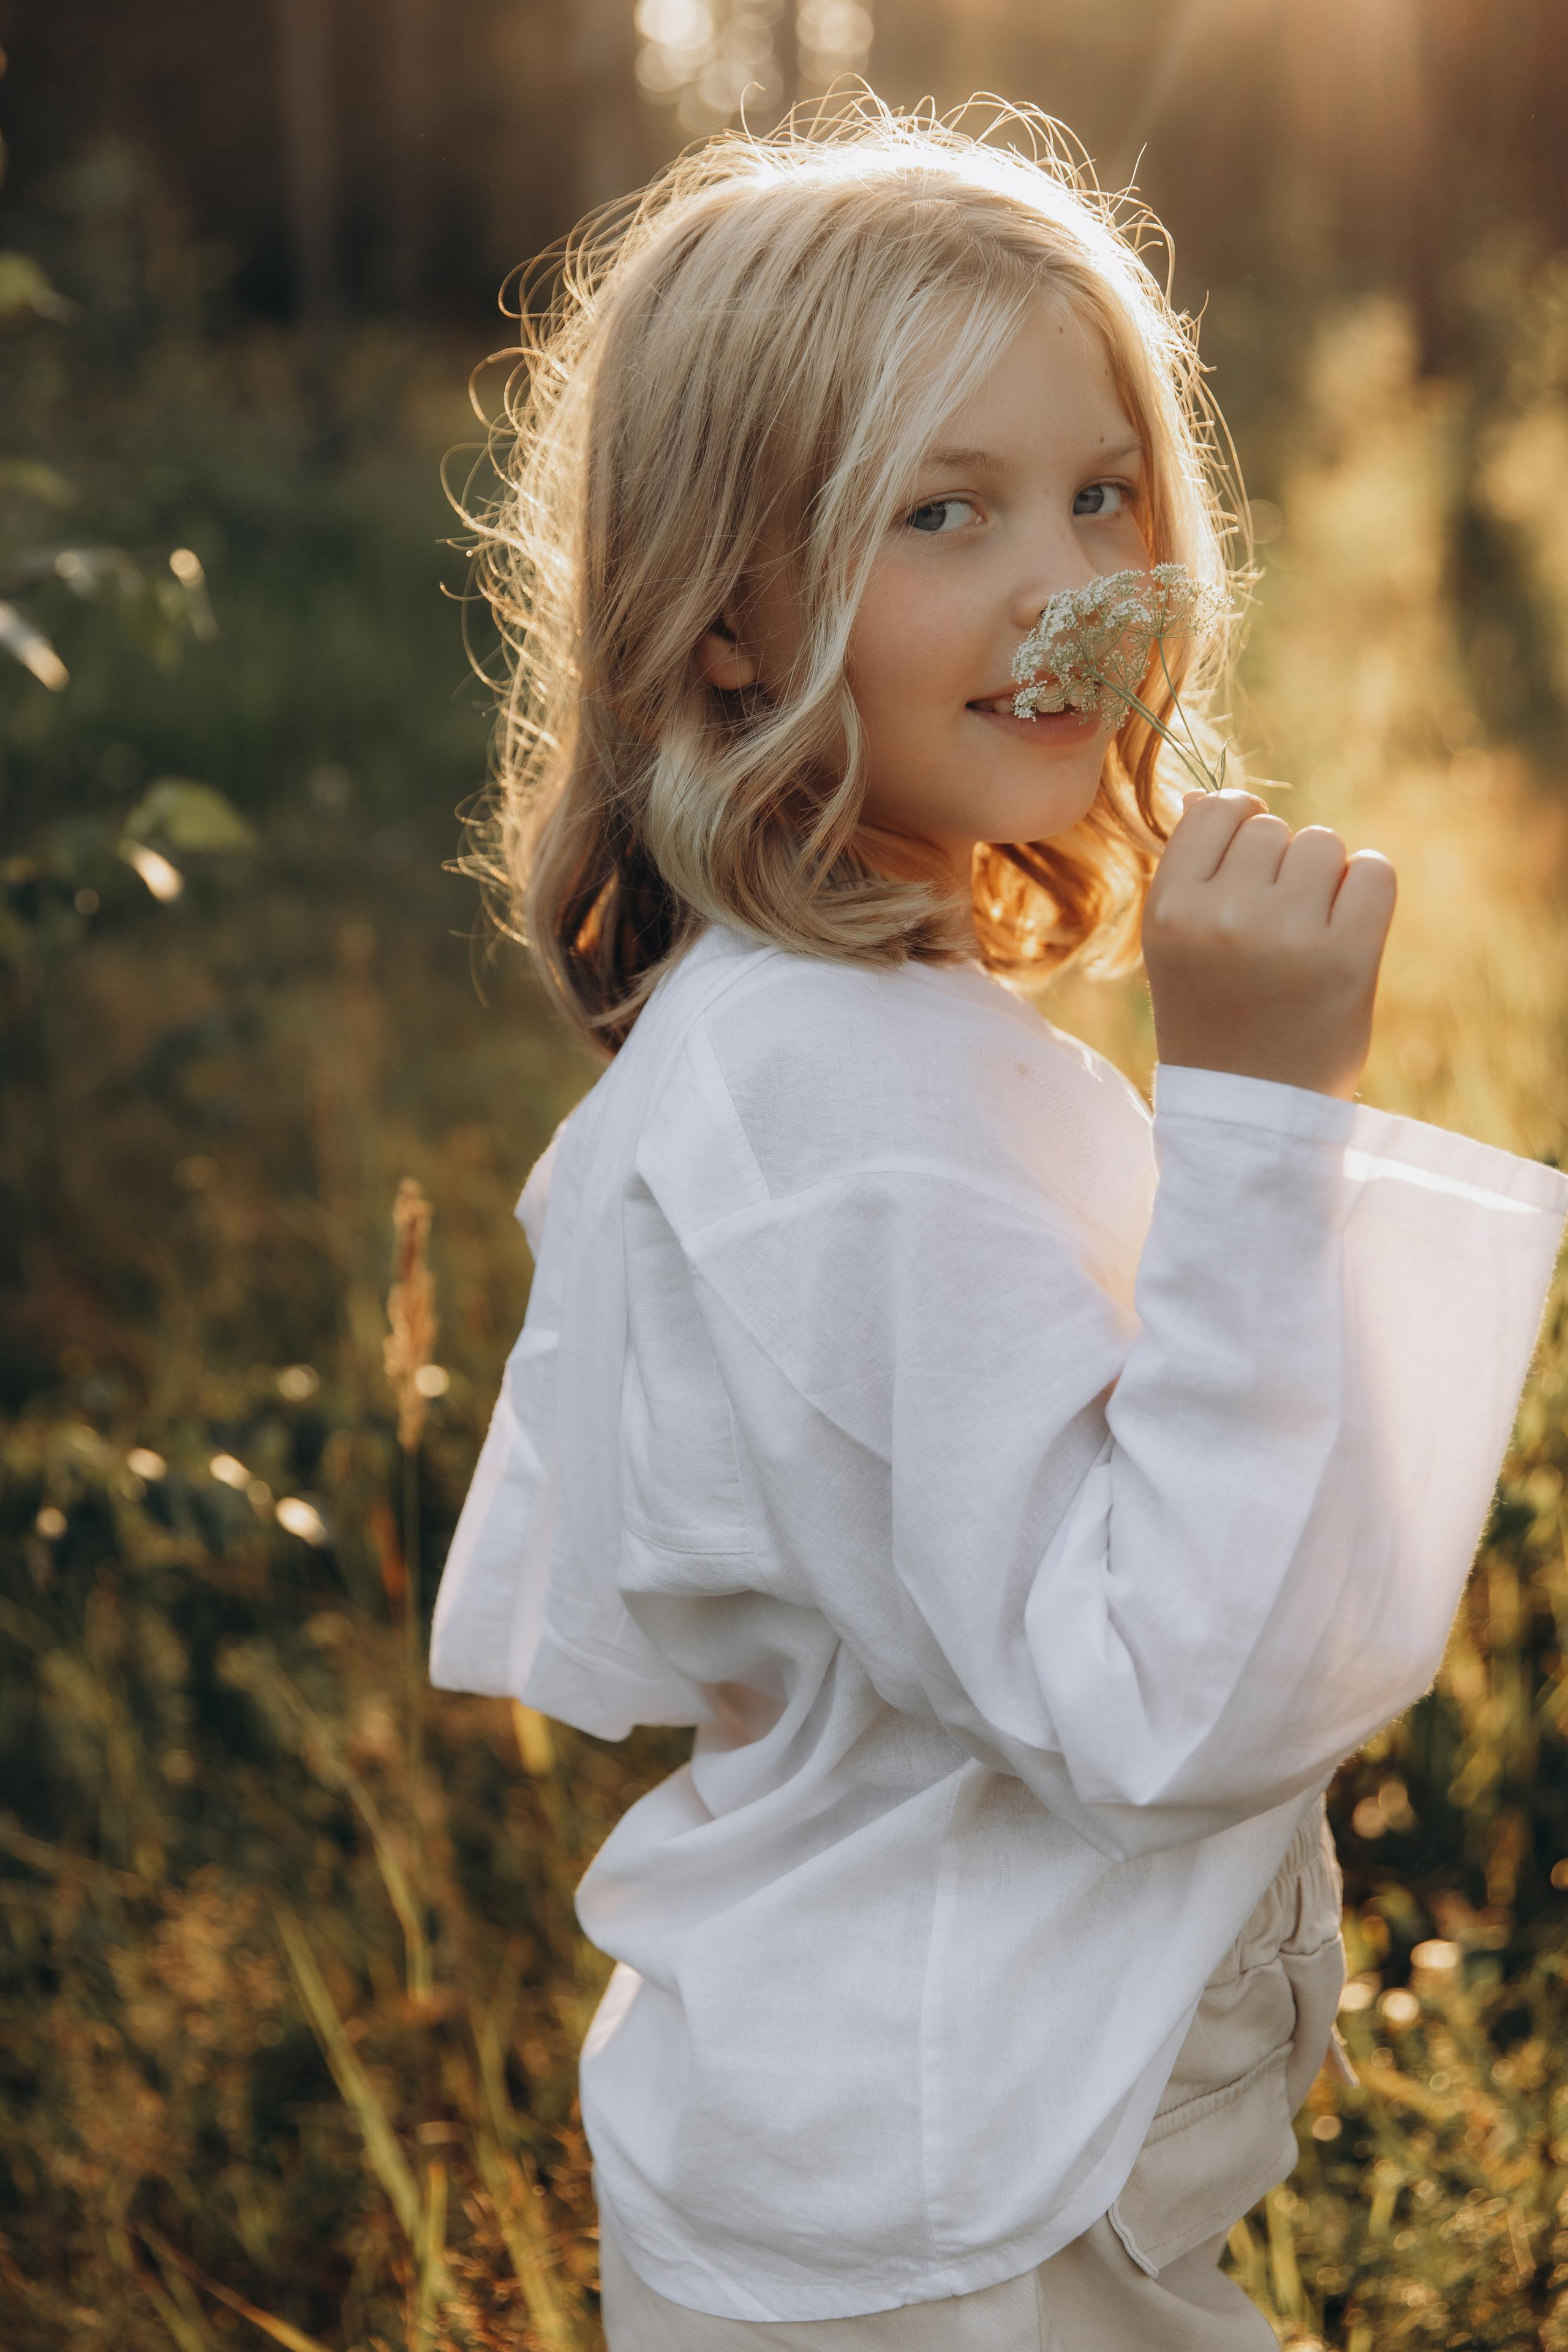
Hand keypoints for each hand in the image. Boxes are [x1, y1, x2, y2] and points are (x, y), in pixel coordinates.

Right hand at [1142, 789, 1396, 1100]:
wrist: (1249, 1109)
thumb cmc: (1214, 1016)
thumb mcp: (1178, 944)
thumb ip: (1192, 871)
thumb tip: (1207, 795)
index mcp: (1168, 910)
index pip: (1217, 810)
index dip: (1241, 829)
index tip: (1247, 874)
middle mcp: (1222, 916)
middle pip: (1274, 829)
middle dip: (1281, 866)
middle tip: (1274, 930)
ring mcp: (1286, 935)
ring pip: (1323, 845)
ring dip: (1324, 879)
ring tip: (1305, 937)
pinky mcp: (1347, 955)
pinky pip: (1373, 871)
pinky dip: (1366, 891)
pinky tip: (1345, 932)